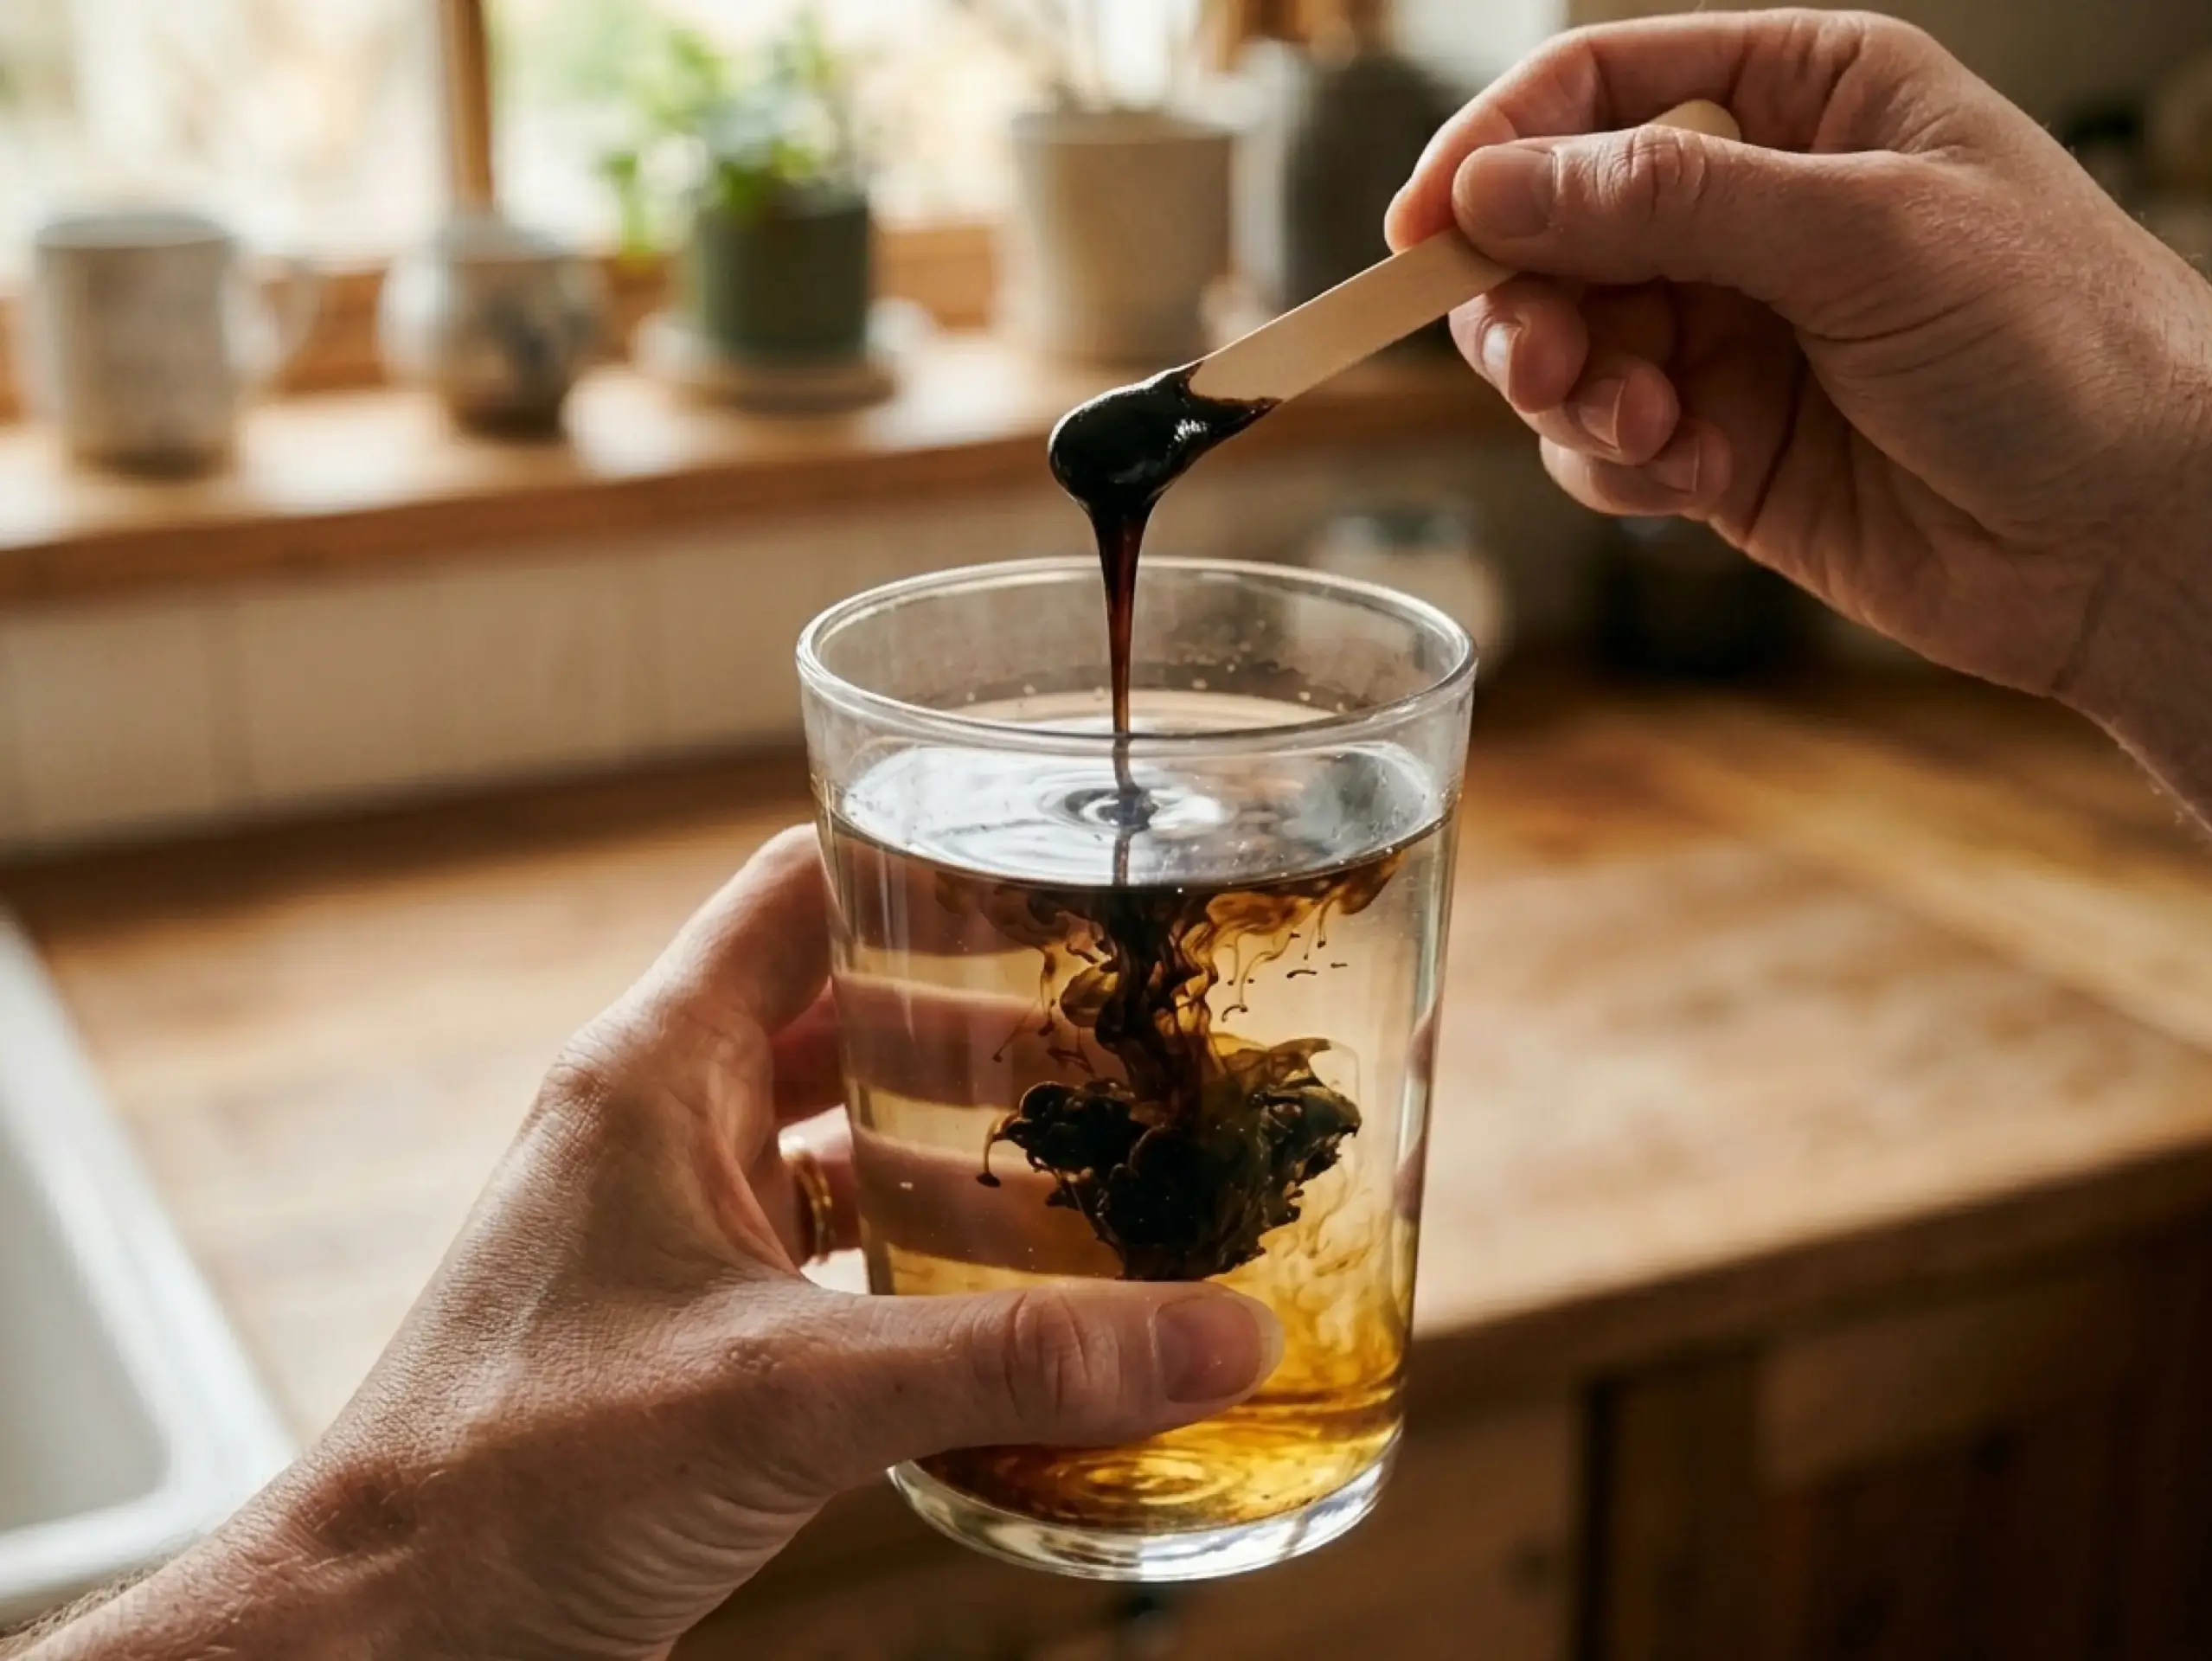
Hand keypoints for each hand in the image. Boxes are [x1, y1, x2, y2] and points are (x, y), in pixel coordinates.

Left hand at [30, 829, 1278, 1660]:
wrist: (389, 1635)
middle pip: (843, 1013)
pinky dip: (912, 1249)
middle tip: (1121, 1042)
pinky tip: (1006, 1293)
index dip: (919, 863)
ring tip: (1093, 1160)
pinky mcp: (686, 1325)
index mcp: (657, 1072)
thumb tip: (1219, 1331)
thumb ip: (1013, 1361)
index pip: (798, 890)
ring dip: (952, 1143)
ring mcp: (668, 1225)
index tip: (1052, 870)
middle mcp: (661, 1126)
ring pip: (836, 1135)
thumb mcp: (791, 1394)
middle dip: (982, 1023)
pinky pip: (822, 1245)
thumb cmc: (516, 1482)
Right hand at [1389, 10, 2211, 810]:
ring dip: (1572, 391)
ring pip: (1562, 343)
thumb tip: (1497, 187)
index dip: (1499, 149)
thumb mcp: (1865, 233)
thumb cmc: (2059, 344)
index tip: (1425, 229)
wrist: (2133, 534)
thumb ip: (1668, 204)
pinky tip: (1689, 478)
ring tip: (1646, 427)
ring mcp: (1732, 332)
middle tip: (1541, 359)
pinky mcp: (1719, 446)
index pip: (1602, 89)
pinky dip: (1616, 463)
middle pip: (1556, 227)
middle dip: (1528, 298)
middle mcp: (1755, 210)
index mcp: (1806, 100)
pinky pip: (1600, 443)